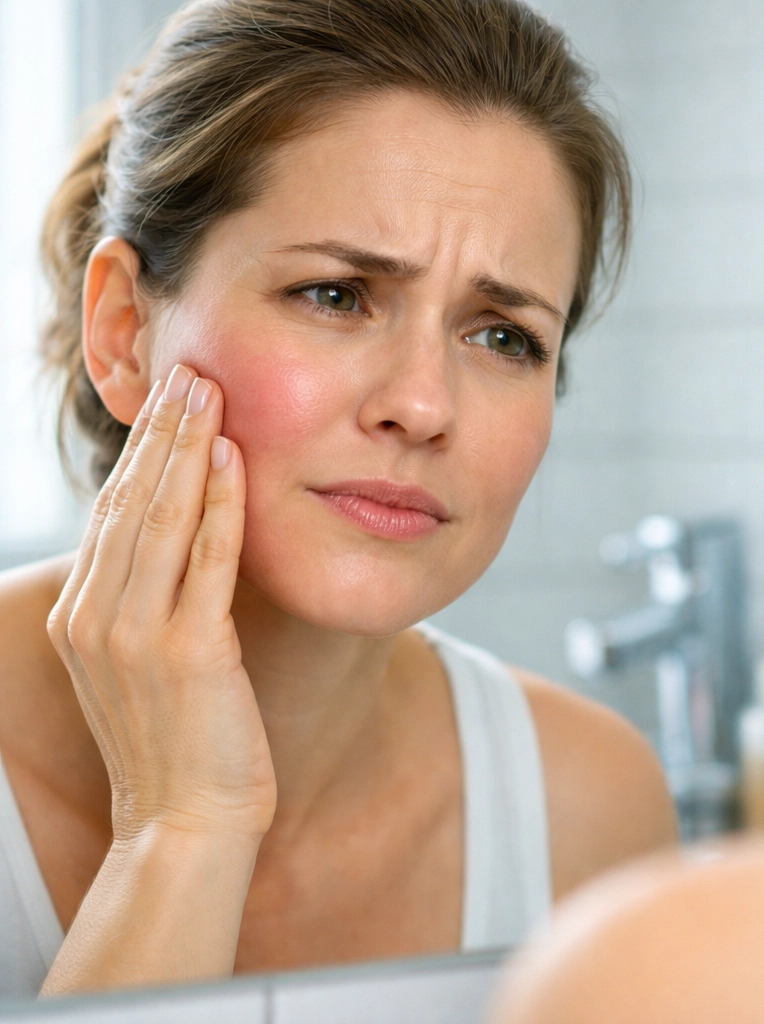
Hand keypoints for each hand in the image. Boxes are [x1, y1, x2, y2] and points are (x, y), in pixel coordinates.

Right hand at [48, 364, 275, 842]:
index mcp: (83, 617)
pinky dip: (221, 504)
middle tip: (188, 372)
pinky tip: (233, 458)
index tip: (166, 403)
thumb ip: (144, 604)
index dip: (140, 452)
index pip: (112, 513)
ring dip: (187, 449)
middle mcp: (98, 617)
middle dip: (160, 433)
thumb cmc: (177, 743)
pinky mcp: (189, 651)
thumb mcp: (143, 666)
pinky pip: (208, 560)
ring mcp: (138, 634)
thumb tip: (170, 544)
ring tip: (207, 392)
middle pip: (130, 502)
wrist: (184, 823)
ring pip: (163, 518)